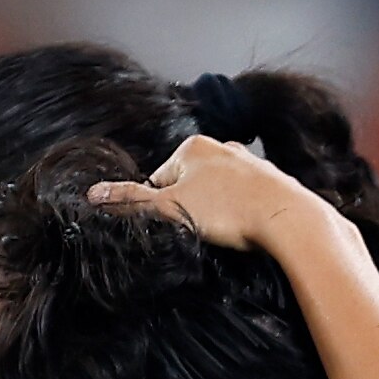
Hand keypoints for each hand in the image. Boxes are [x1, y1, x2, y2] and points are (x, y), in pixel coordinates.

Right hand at [87, 130, 324, 253]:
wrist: (286, 218)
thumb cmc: (227, 211)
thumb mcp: (172, 209)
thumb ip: (132, 201)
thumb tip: (92, 193)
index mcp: (193, 147)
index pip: (159, 180)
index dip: (162, 209)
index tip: (178, 225)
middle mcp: (222, 146)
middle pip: (188, 186)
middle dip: (190, 210)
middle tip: (201, 231)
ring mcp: (248, 163)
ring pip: (217, 194)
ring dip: (216, 214)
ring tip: (226, 231)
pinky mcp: (270, 182)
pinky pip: (243, 200)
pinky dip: (241, 215)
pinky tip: (246, 228)